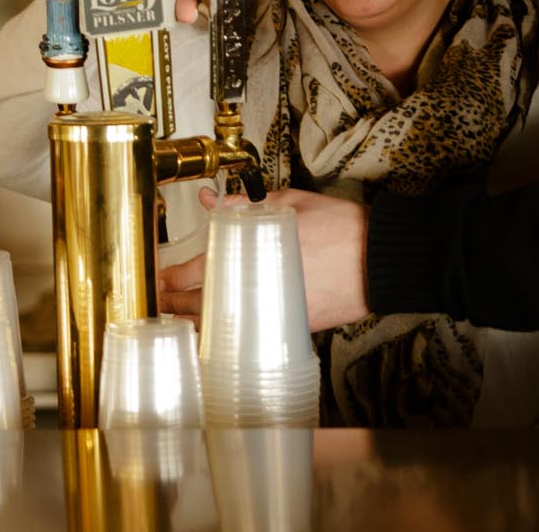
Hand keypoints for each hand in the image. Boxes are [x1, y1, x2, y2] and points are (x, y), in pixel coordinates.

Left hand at [158, 187, 371, 331]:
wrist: (380, 260)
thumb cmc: (340, 229)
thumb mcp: (289, 204)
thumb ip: (247, 205)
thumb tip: (214, 202)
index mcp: (254, 253)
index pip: (199, 270)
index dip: (173, 277)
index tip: (161, 276)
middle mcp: (259, 288)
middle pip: (202, 304)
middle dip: (174, 304)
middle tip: (158, 300)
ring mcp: (274, 312)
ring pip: (223, 327)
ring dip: (197, 324)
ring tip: (177, 321)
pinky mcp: (292, 327)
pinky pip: (250, 336)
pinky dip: (229, 336)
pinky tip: (218, 335)